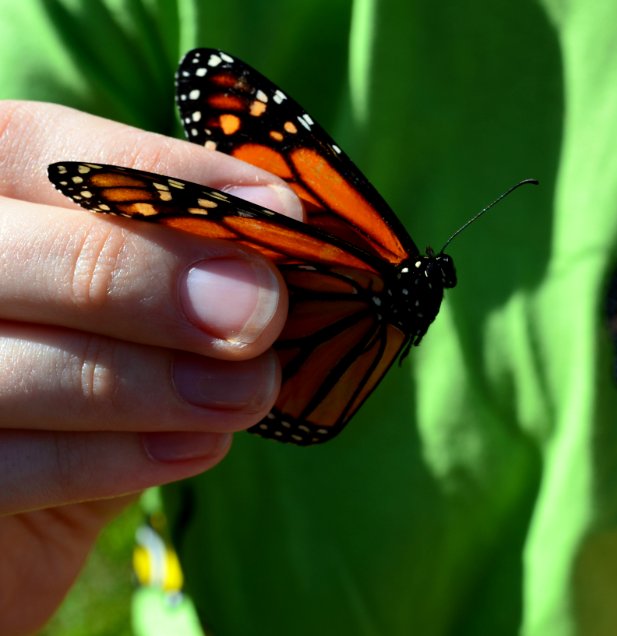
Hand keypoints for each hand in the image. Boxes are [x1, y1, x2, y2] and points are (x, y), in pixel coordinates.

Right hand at [0, 101, 299, 633]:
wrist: (22, 527)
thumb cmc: (90, 391)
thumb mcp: (137, 314)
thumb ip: (183, 264)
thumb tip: (270, 231)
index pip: (31, 148)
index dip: (159, 174)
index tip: (273, 209)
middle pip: (10, 255)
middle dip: (153, 283)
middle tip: (262, 318)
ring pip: (10, 371)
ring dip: (152, 384)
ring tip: (250, 393)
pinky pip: (7, 469)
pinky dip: (116, 459)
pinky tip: (202, 446)